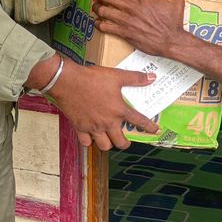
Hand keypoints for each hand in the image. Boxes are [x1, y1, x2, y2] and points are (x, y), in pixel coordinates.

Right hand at [44, 61, 158, 150]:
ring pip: (104, 146)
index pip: (139, 121)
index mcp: (119, 110)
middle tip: (124, 139)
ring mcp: (93, 127)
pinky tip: (90, 136)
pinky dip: (89, 141)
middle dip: (125, 143)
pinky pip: (86, 142)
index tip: (154, 130)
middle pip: (120, 142)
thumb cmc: (91, 78)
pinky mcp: (80, 127)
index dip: (149, 127)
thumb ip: (135, 78)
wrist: (67, 81)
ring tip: (107, 139)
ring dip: (108, 144)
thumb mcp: (116, 75)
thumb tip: (152, 77)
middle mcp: (108, 122)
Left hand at [93, 0, 186, 56]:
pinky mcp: (124, 33)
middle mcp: (132, 8)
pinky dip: (98, 23)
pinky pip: (105, 27)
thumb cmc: (173, 22)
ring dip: (97, 7)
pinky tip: (99, 22)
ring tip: (96, 6)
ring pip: (103, 11)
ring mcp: (126, 21)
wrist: (172, 42)